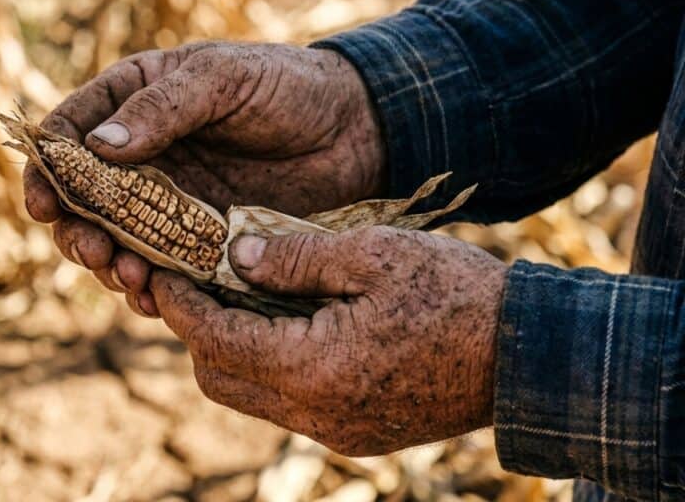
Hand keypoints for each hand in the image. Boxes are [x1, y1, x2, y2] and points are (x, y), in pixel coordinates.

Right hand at [23, 42, 385, 316]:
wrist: (355, 129)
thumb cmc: (287, 86)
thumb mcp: (222, 80)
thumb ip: (161, 109)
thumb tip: (96, 149)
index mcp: (134, 101)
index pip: (69, 133)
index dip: (47, 169)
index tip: (42, 203)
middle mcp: (142, 154)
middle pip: (82, 199)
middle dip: (75, 230)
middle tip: (92, 251)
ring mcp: (169, 199)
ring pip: (115, 240)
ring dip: (109, 264)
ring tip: (128, 277)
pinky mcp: (200, 238)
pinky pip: (160, 268)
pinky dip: (149, 288)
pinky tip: (153, 298)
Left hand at [149, 226, 506, 454]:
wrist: (527, 354)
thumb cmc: (455, 294)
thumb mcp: (372, 255)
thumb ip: (294, 257)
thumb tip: (235, 255)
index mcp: (313, 369)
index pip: (215, 341)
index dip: (181, 304)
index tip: (162, 269)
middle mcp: (315, 414)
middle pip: (220, 379)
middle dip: (197, 331)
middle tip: (195, 280)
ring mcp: (336, 431)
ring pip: (250, 395)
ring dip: (232, 349)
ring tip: (236, 296)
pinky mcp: (355, 432)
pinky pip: (287, 403)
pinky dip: (269, 365)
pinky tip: (283, 323)